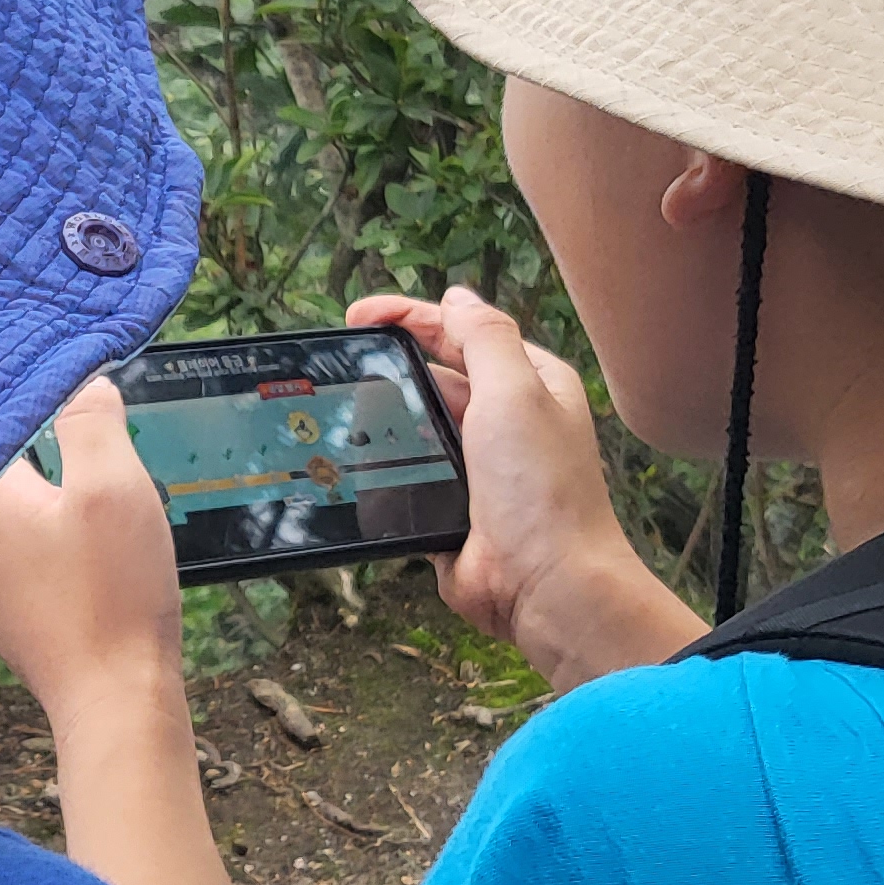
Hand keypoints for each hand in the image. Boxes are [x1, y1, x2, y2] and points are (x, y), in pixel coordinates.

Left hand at [0, 376, 191, 744]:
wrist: (115, 701)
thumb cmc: (113, 596)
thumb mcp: (114, 487)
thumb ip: (92, 422)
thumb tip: (82, 381)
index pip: (0, 421)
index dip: (42, 397)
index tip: (73, 382)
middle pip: (10, 464)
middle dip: (55, 449)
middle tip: (101, 441)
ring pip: (23, 509)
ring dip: (62, 496)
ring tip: (105, 499)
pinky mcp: (10, 610)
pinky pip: (32, 550)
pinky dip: (61, 539)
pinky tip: (98, 551)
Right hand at [346, 286, 700, 690]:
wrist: (545, 585)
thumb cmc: (541, 488)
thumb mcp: (517, 391)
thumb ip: (485, 337)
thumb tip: (456, 298)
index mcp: (530, 384)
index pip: (463, 333)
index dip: (410, 316)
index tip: (358, 315)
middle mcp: (506, 421)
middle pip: (435, 377)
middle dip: (391, 365)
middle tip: (341, 360)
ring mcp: (477, 467)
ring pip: (416, 427)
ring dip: (383, 417)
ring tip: (338, 407)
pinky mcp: (451, 508)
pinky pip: (408, 477)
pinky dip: (384, 467)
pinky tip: (352, 459)